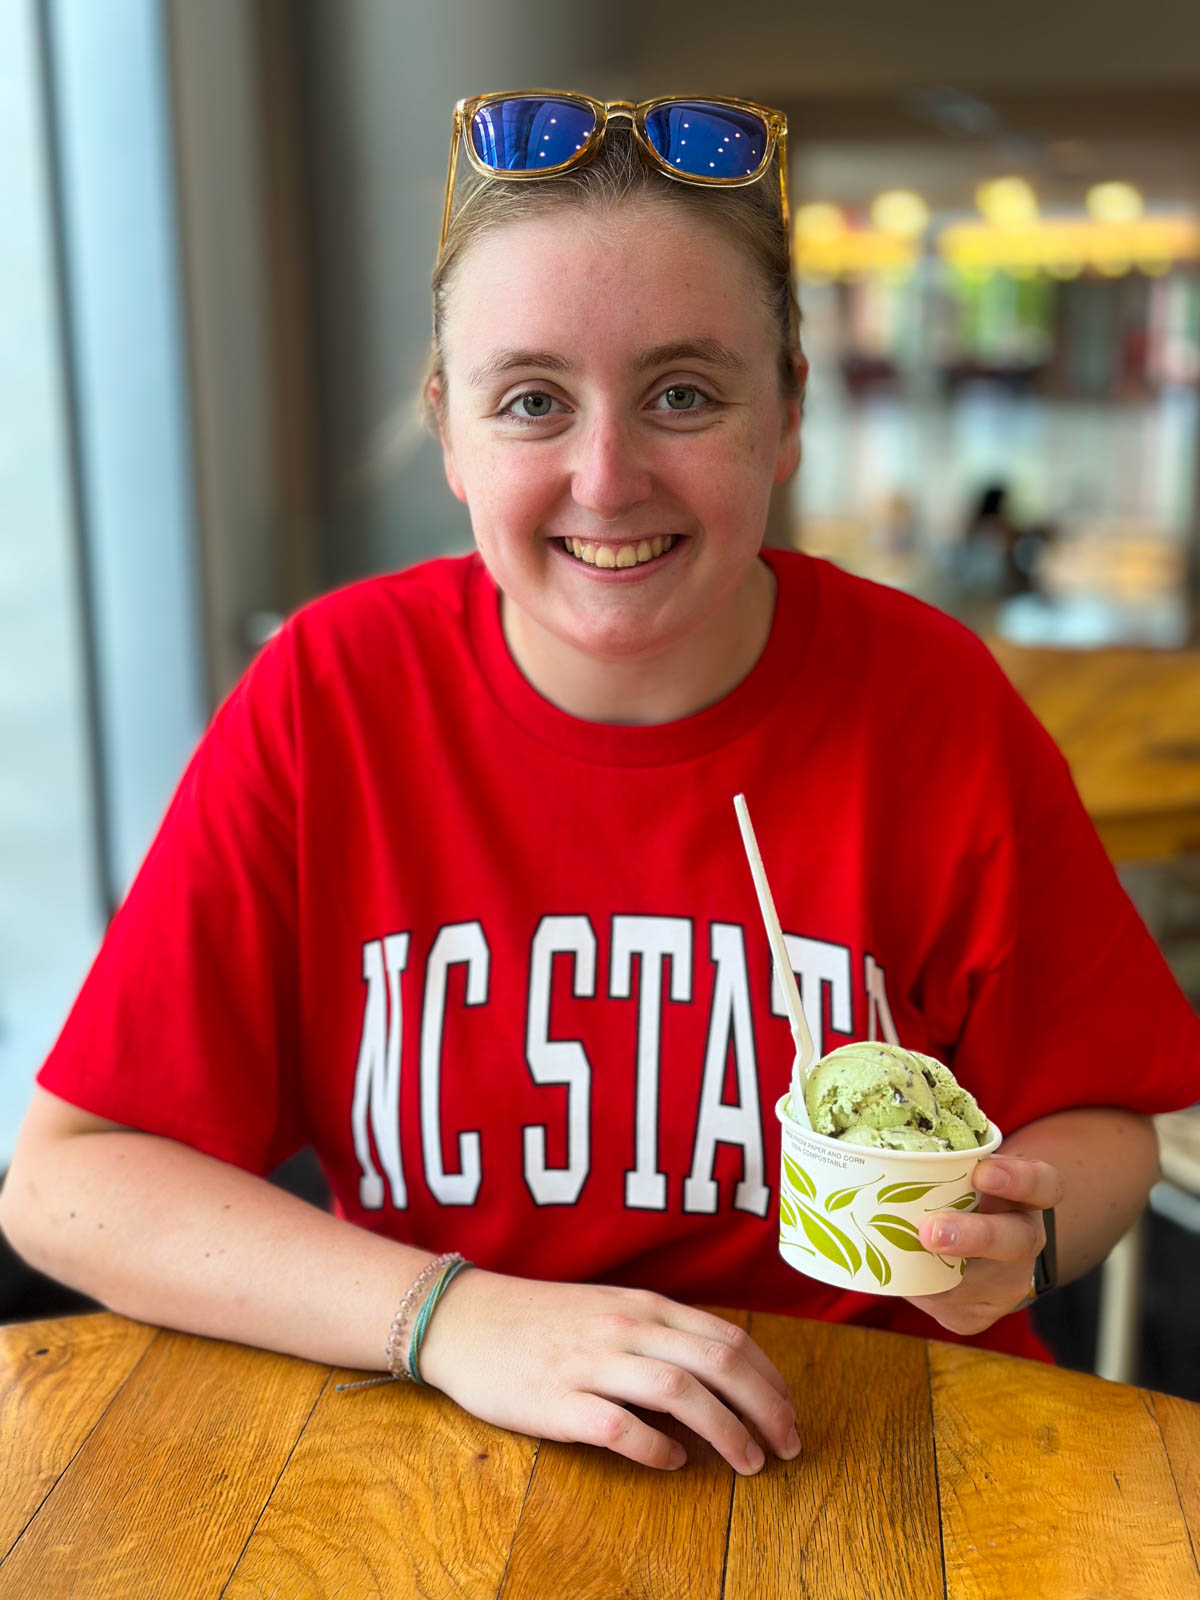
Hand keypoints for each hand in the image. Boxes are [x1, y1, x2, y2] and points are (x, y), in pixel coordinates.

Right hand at [417, 1271, 800, 1474]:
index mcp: (644, 1306)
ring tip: (749, 1463)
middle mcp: (625, 1327)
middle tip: (789, 1446)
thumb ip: (660, 1334)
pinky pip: (620, 1427)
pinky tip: (672, 1463)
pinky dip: (656, 1448)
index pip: (728, 1338)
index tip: (789, 1414)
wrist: (463, 1319)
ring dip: (726, 1431)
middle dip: (765, 1408)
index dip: (770, 1379)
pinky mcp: (557, 1401)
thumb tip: (719, 1376)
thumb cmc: (542, 1321)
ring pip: (680, 1391)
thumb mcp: (610, 1309)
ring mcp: (592, 1363)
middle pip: (718, 1363)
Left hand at [906, 1156, 1064, 1336]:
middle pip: (1016, 1239)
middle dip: (974, 1236)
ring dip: (940, 1275)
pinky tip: (900, 1280)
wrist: (972, 1253)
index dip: (1019, 1178)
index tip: (983, 1169)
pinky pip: (951, 1307)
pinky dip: (923, 1294)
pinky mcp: (980, 1313)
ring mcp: (1007, 1281)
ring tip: (903, 1263)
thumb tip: (856, 1103)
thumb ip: (933, 1148)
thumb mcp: (958, 1168)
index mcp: (1026, 1196)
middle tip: (931, 1231)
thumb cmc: (954, 1193)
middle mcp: (1024, 1238)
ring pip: (981, 1284)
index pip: (1043, 1183)